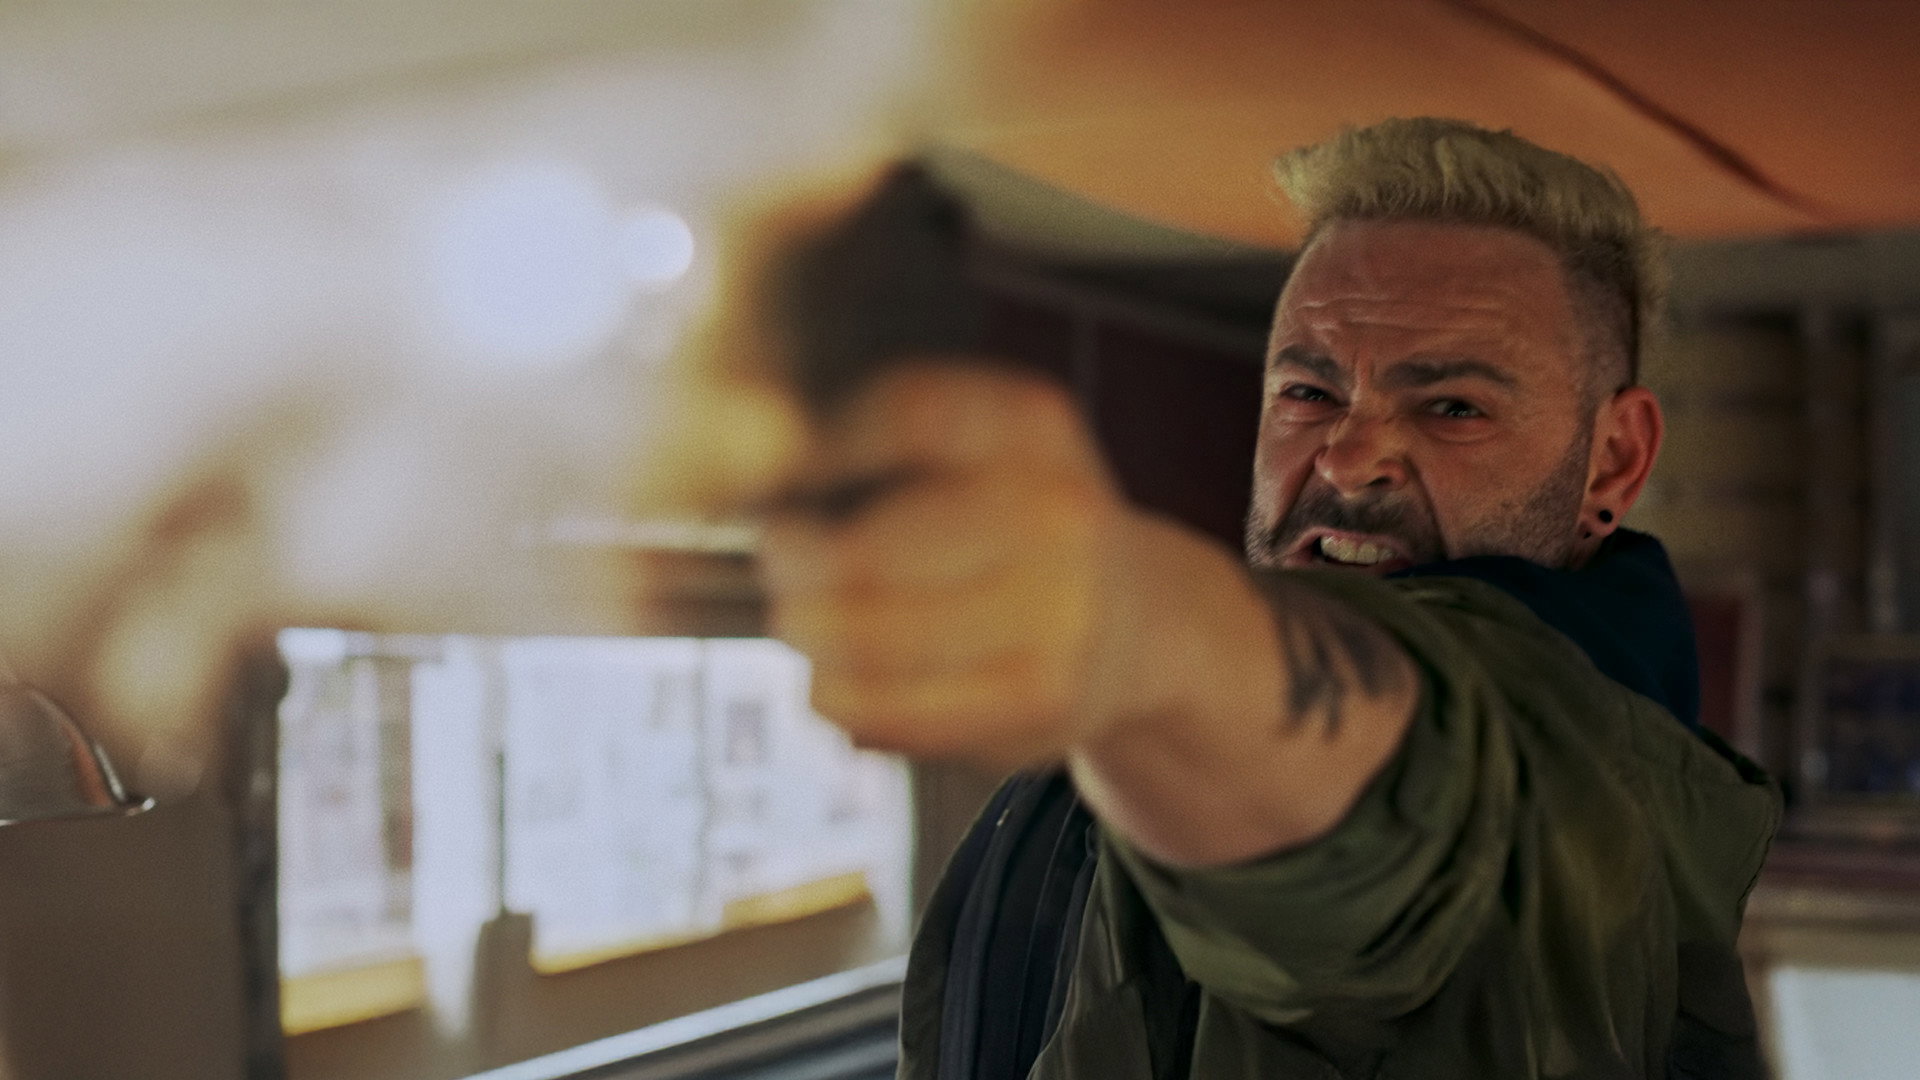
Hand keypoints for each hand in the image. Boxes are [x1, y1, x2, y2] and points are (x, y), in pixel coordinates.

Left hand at [759, 362, 1199, 768]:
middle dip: (794, 565)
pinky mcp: (1038, 697)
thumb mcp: (982, 446)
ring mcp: (1057, 609)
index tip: (770, 481)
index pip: (907, 413)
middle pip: (864, 552)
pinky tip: (828, 690)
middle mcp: (1057, 510)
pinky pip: (898, 710)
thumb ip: (880, 432)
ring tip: (799, 629)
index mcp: (1033, 426)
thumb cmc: (1015, 527)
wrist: (1134, 619)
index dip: (820, 449)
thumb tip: (753, 457)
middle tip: (774, 566)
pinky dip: (839, 702)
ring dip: (808, 639)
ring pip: (870, 638)